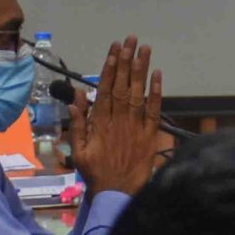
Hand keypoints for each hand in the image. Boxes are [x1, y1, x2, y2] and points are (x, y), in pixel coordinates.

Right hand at [70, 39, 167, 198]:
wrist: (118, 194)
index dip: (110, 68)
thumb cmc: (96, 173)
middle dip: (126, 61)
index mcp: (100, 123)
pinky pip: (154, 110)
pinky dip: (156, 92)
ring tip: (144, 49)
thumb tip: (77, 98)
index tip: (113, 50)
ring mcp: (136, 126)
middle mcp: (119, 120)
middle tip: (130, 40)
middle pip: (123, 85)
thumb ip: (77, 124)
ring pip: (139, 93)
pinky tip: (158, 75)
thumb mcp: (78, 151)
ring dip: (141, 69)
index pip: (106, 89)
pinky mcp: (150, 135)